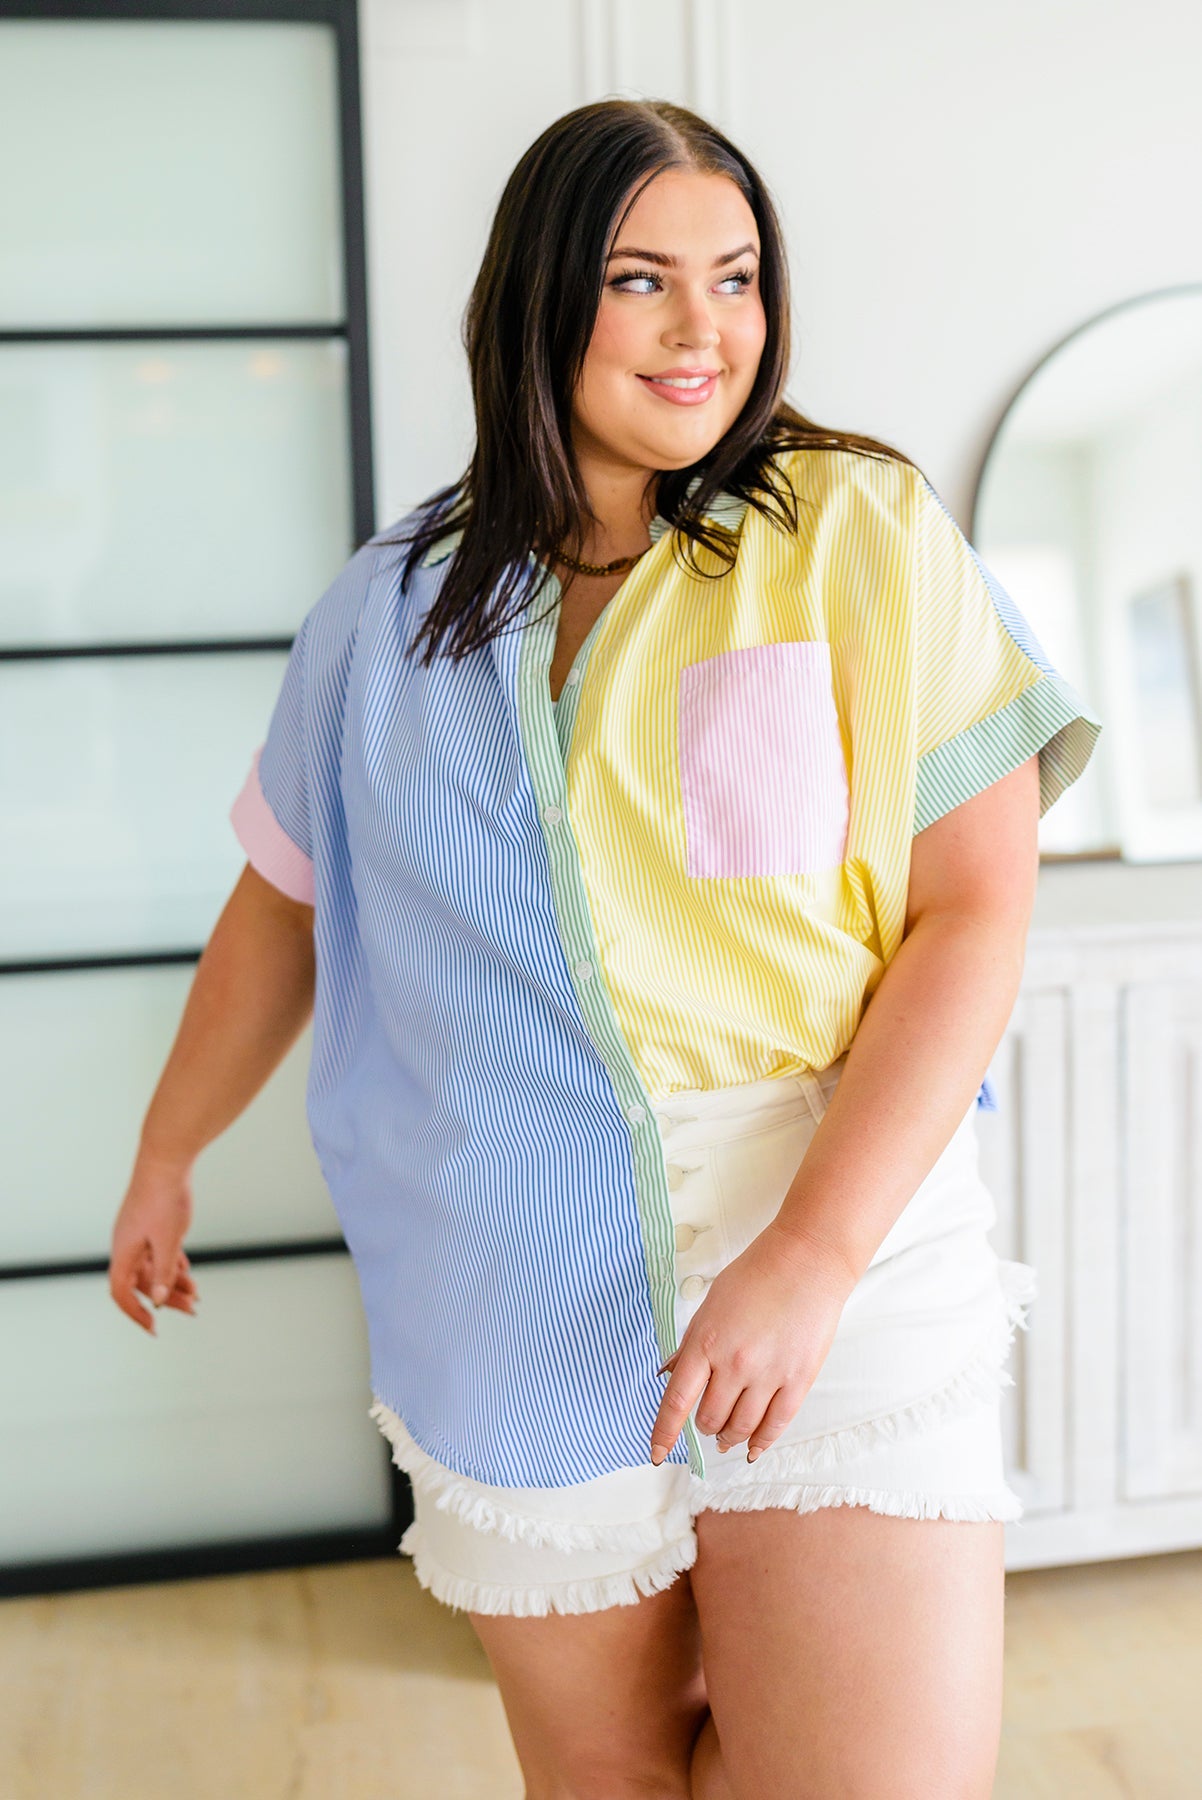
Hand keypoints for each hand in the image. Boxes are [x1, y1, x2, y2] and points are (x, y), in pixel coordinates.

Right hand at [108, 1149, 199, 1335]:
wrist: (166, 1160)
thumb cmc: (163, 1198)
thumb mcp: (168, 1240)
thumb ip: (164, 1271)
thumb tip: (161, 1299)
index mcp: (124, 1251)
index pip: (121, 1292)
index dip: (134, 1312)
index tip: (154, 1327)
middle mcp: (126, 1245)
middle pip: (142, 1282)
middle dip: (166, 1298)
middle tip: (191, 1310)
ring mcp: (137, 1234)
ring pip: (153, 1267)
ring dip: (173, 1282)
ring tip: (195, 1294)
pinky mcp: (149, 1225)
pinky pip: (157, 1253)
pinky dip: (172, 1264)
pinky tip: (187, 1272)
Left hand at [651, 1221, 856, 1464]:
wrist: (806, 1261)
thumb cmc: (756, 1275)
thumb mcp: (710, 1305)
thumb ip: (690, 1345)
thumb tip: (667, 1376)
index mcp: (705, 1341)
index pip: (676, 1401)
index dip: (663, 1433)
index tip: (654, 1453)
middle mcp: (734, 1362)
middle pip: (709, 1418)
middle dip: (704, 1425)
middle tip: (707, 1421)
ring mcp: (768, 1374)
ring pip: (740, 1428)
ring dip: (728, 1437)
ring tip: (725, 1437)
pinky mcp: (799, 1380)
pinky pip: (776, 1425)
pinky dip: (761, 1442)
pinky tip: (753, 1448)